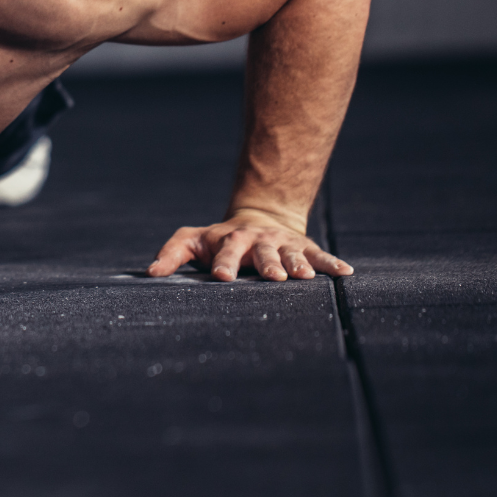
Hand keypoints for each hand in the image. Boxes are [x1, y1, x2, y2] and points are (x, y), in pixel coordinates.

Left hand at [147, 210, 353, 281]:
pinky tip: (346, 273)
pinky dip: (332, 264)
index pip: (224, 252)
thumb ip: (172, 254)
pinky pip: (320, 256)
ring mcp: (282, 244)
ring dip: (298, 265)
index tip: (221, 277)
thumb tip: (150, 273)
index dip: (223, 263)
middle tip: (271, 278)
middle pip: (262, 253)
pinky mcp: (304, 248)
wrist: (258, 219)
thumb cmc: (219, 240)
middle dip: (266, 265)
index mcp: (229, 241)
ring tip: (305, 277)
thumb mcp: (192, 241)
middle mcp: (258, 241)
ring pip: (291, 254)